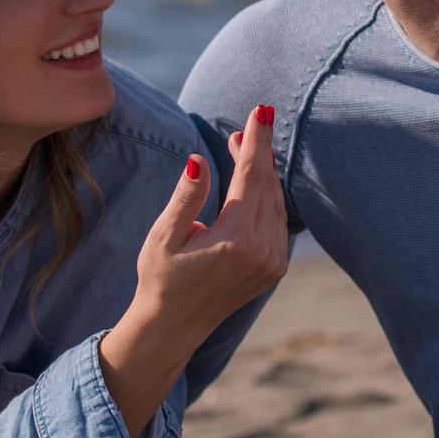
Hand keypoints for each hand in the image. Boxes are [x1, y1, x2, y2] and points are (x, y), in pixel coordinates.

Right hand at [100, 105, 289, 432]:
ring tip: (245, 147)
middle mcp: (262, 251)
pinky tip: (255, 182)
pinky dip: (268, 196)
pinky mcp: (274, 268)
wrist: (173, 326)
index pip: (251, 177)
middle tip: (248, 124)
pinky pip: (278, 221)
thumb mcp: (164, 236)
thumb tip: (199, 160)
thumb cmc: (160, 278)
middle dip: (259, 152)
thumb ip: (186, 197)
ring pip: (276, 202)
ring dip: (264, 173)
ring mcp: (272, 262)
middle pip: (267, 186)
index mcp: (236, 240)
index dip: (255, 141)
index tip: (260, 110)